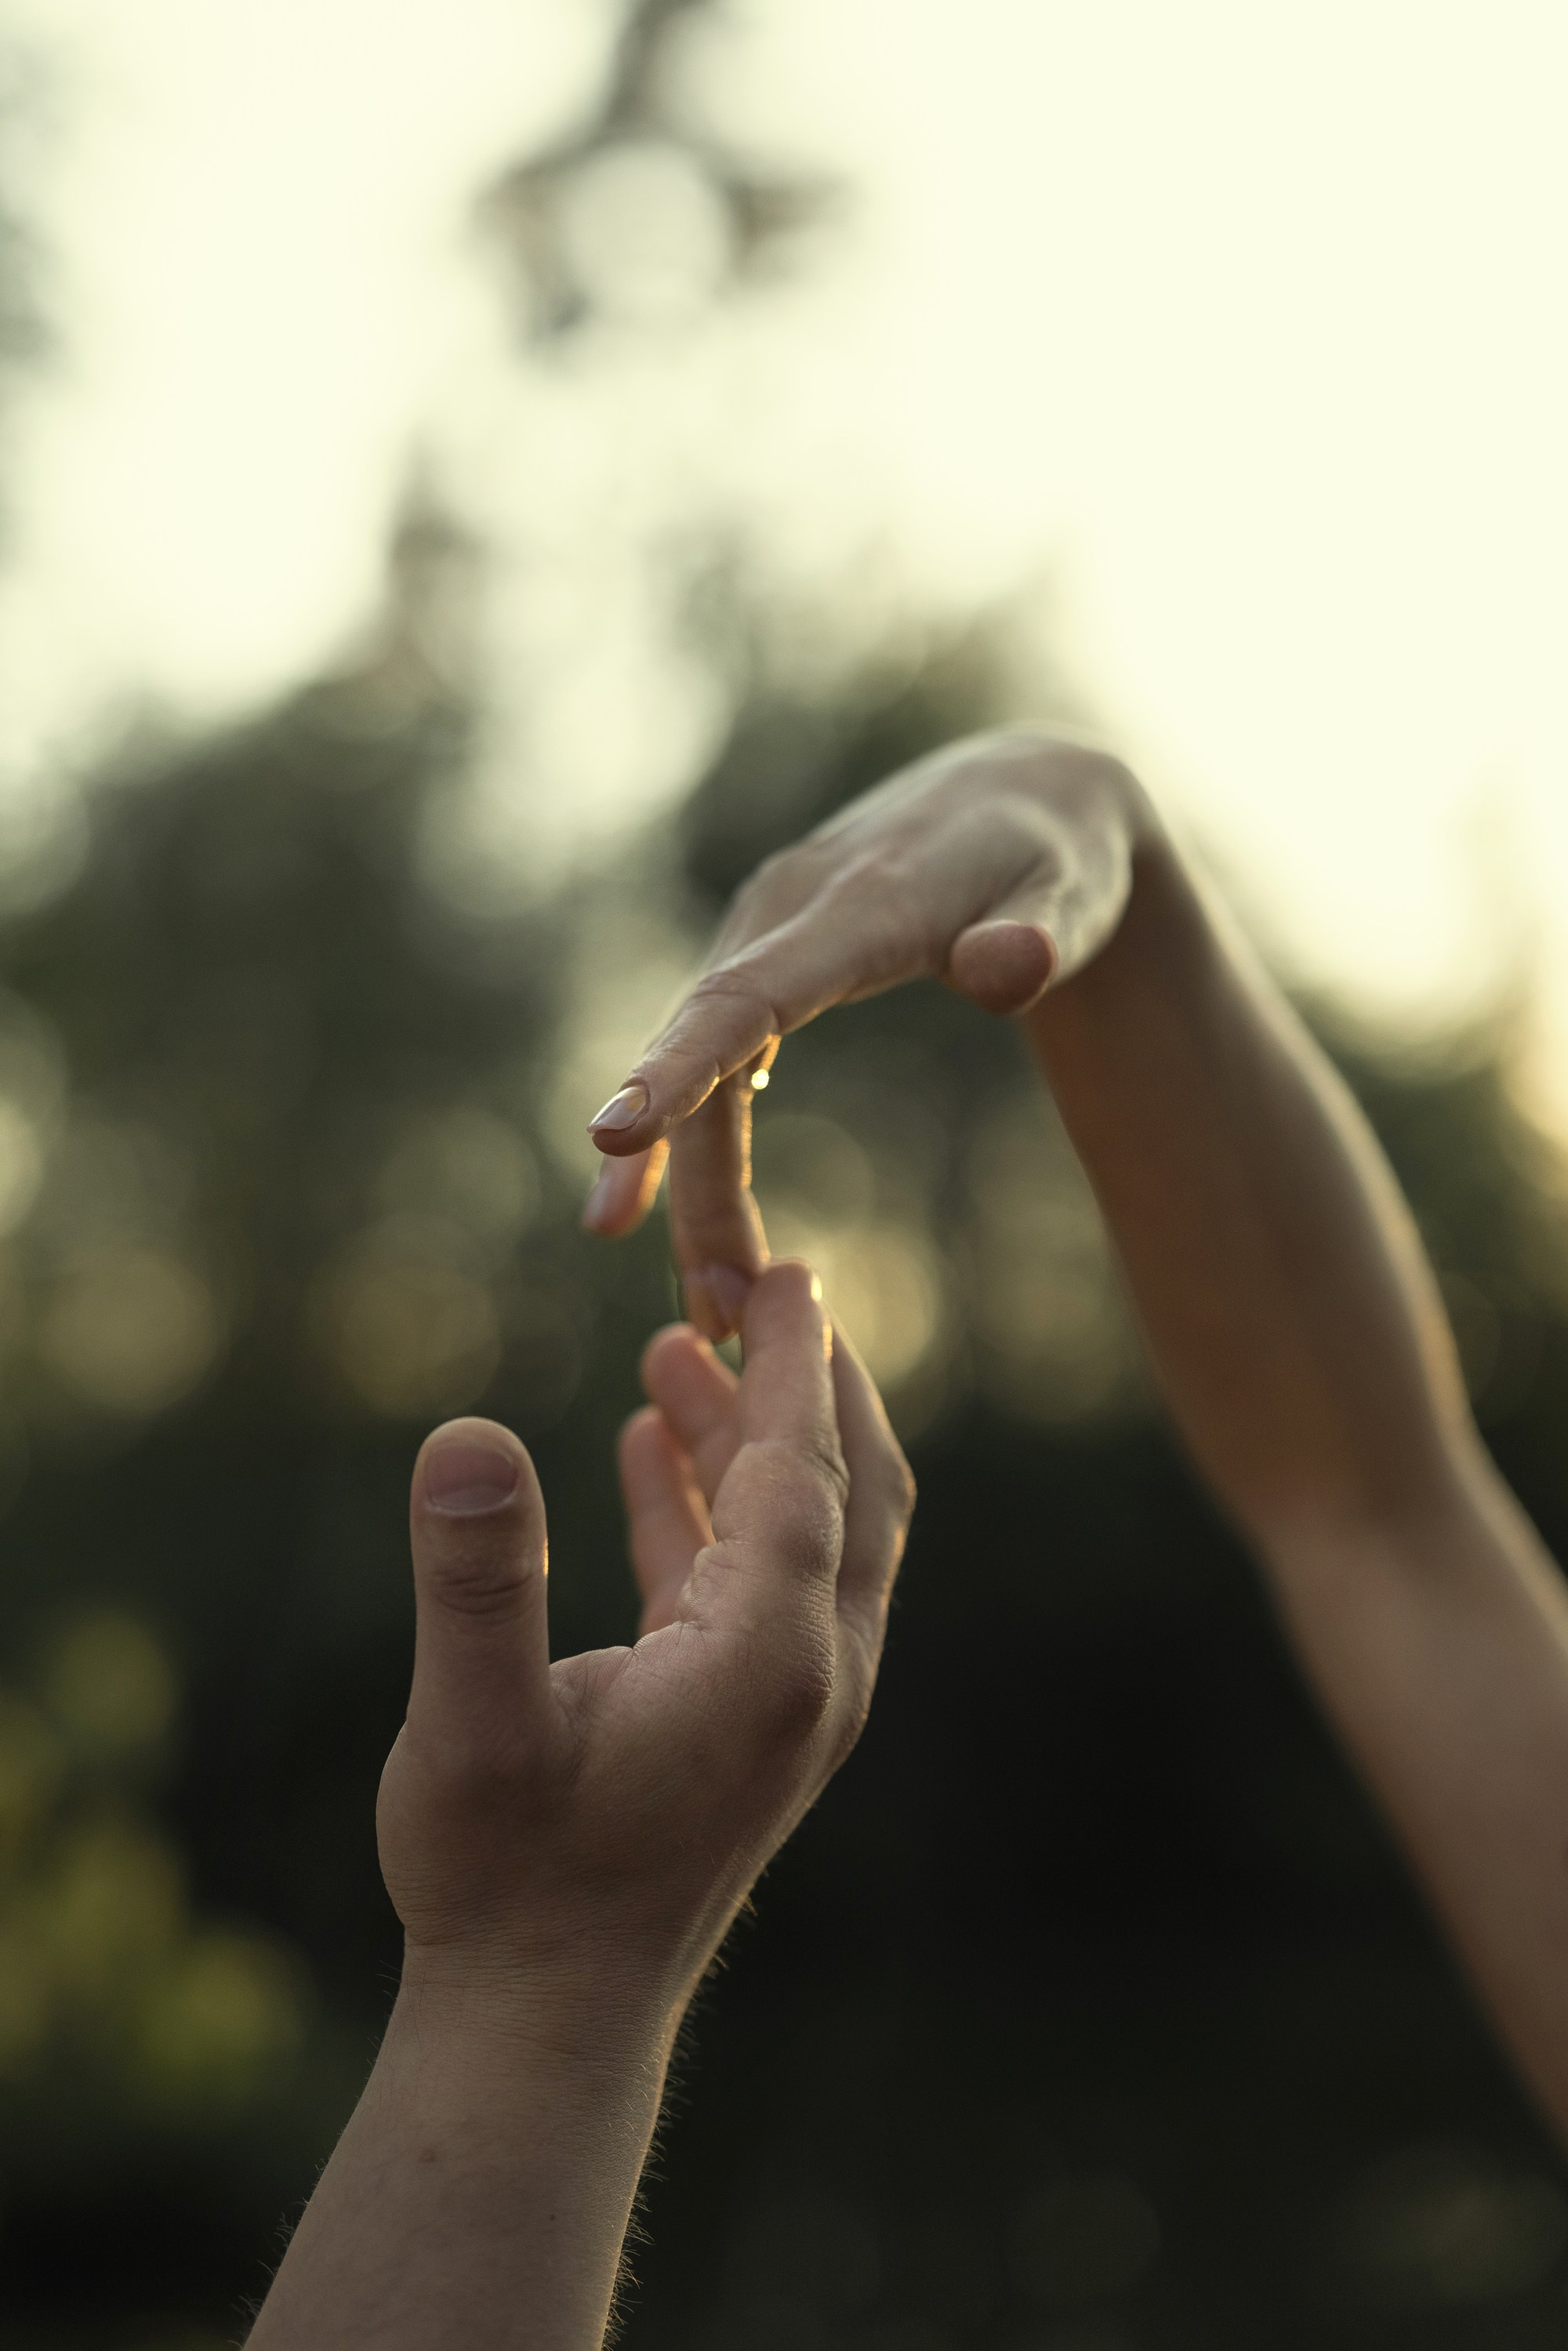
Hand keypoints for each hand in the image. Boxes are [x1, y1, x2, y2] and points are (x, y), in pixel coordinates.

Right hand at [377, 1260, 913, 2039]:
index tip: (786, 1267)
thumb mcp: (471, 1728)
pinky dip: (715, 1505)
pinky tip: (646, 1449)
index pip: (803, 1469)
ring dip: (752, 1435)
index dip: (791, 1361)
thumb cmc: (503, 1883)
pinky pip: (754, 1581)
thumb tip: (464, 1435)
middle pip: (845, 1485)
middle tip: (753, 1281)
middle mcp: (809, 1670)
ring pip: (807, 1530)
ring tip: (675, 1347)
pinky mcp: (750, 1720)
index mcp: (768, 1655)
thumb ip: (475, 1581)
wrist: (543, 2020)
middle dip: (806, 1379)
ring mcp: (790, 1700)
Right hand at [581, 727, 1148, 1337]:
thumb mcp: (1071, 892)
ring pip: (706, 1070)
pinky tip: (666, 1220)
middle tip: (713, 1309)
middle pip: (709, 1056)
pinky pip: (714, 1059)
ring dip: (696, 1189)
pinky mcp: (767, 964)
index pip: (747, 993)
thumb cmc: (1055, 856)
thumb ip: (1039, 931)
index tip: (611, 1133)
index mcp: (856, 905)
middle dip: (689, 1182)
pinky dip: (695, 1144)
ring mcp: (766, 935)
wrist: (1023, 799)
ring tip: (714, 1308)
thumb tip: (1005, 968)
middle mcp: (785, 914)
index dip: (678, 1066)